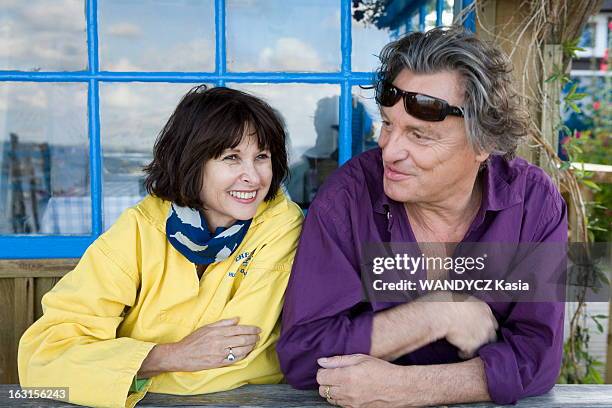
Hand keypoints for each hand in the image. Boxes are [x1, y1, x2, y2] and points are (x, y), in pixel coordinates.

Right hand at [140, 317, 260, 374]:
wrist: (181, 355)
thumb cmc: (193, 340)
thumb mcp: (207, 327)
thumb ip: (223, 323)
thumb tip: (237, 319)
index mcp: (218, 332)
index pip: (239, 329)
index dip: (251, 329)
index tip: (258, 329)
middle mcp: (220, 342)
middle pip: (243, 339)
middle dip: (253, 338)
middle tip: (258, 336)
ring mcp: (220, 353)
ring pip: (241, 350)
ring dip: (250, 347)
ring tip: (254, 344)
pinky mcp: (218, 363)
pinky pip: (235, 359)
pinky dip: (243, 355)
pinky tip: (246, 353)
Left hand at [316, 354, 410, 407]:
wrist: (400, 387)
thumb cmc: (382, 370)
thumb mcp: (360, 358)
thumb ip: (338, 360)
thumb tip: (322, 361)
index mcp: (347, 376)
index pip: (320, 377)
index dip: (323, 371)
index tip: (329, 369)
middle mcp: (347, 392)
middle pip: (322, 390)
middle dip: (326, 382)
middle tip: (335, 375)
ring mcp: (351, 403)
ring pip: (330, 399)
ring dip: (332, 391)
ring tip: (344, 383)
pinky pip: (340, 405)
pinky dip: (341, 398)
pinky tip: (350, 390)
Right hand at [429, 294, 497, 358]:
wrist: (444, 312)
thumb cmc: (447, 301)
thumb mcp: (463, 298)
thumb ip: (470, 305)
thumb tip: (464, 307)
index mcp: (485, 309)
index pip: (492, 321)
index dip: (485, 326)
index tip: (479, 328)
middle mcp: (487, 322)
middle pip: (492, 335)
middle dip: (485, 337)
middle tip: (475, 339)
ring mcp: (482, 335)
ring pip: (484, 346)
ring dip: (477, 347)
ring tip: (467, 348)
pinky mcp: (473, 346)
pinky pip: (470, 354)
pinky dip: (464, 354)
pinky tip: (459, 353)